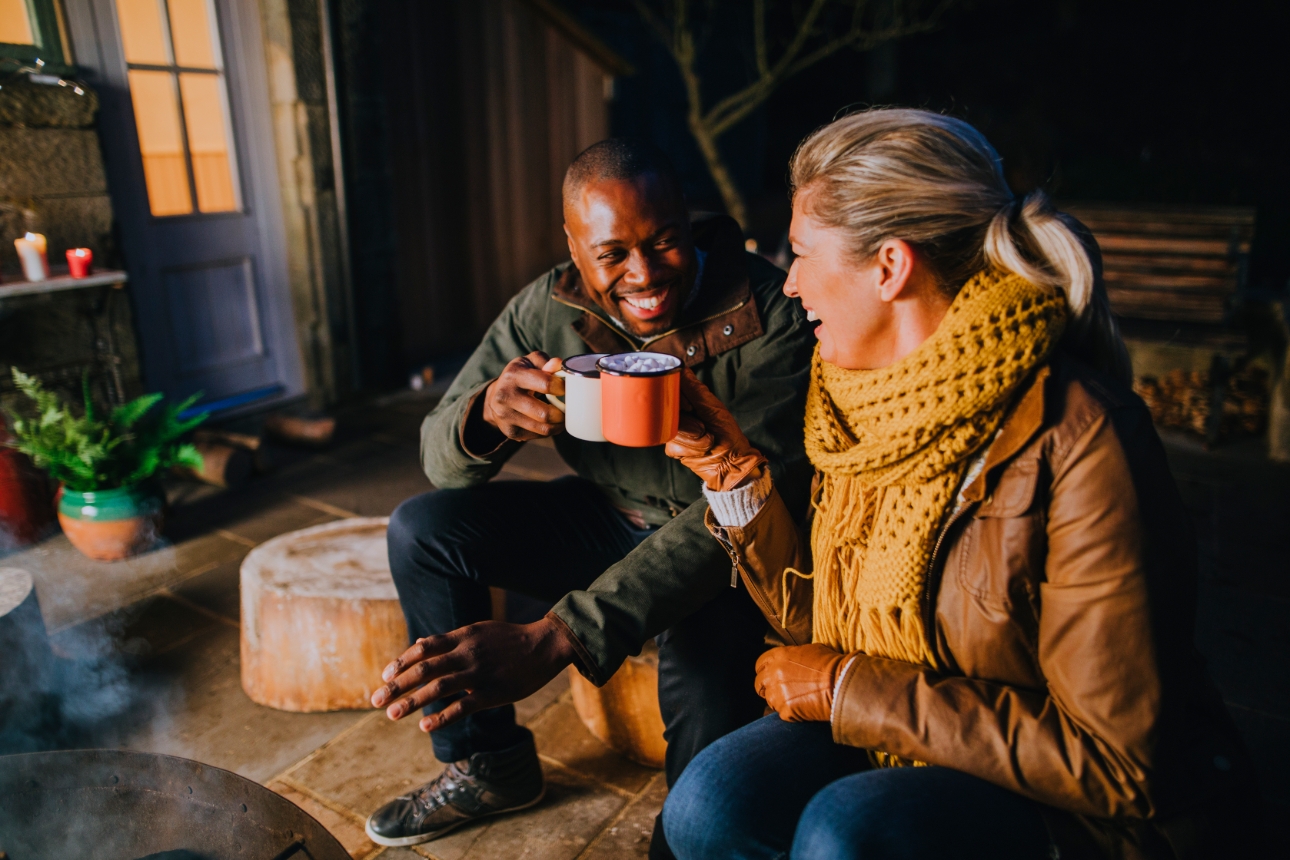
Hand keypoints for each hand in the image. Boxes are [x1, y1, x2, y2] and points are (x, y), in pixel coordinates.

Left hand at [371, 615, 577, 731]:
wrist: (544, 645)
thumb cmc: (509, 638)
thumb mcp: (477, 630)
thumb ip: (448, 639)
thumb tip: (418, 644)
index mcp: (462, 636)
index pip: (423, 648)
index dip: (400, 662)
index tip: (384, 676)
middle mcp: (466, 653)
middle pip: (423, 669)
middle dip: (396, 685)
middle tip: (375, 700)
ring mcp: (479, 674)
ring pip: (438, 687)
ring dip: (411, 702)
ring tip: (392, 715)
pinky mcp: (492, 693)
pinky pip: (462, 707)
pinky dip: (441, 717)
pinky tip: (425, 726)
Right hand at [480, 352, 565, 441]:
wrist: (495, 397)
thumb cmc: (520, 376)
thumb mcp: (530, 363)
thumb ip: (546, 362)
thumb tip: (558, 364)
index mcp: (513, 376)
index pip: (546, 384)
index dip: (562, 388)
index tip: (567, 388)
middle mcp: (506, 397)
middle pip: (545, 414)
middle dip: (563, 413)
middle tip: (568, 408)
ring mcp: (506, 416)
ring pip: (544, 428)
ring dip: (559, 424)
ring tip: (563, 416)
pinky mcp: (510, 432)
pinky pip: (539, 436)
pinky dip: (550, 430)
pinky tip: (550, 422)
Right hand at [665, 368, 767, 491]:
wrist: (731, 463)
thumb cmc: (727, 433)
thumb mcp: (713, 408)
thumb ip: (695, 390)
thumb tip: (681, 369)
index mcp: (688, 400)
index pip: (669, 389)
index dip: (675, 398)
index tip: (689, 407)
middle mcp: (678, 413)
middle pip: (666, 409)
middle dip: (687, 421)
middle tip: (703, 427)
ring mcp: (674, 430)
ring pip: (669, 428)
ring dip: (694, 437)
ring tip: (707, 439)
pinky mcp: (673, 447)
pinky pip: (673, 444)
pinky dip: (692, 448)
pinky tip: (702, 449)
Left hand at [755, 644, 847, 722]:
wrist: (841, 682)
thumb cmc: (830, 664)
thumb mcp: (810, 650)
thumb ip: (793, 656)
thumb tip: (792, 661)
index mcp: (778, 656)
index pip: (759, 665)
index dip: (765, 671)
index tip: (770, 676)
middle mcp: (773, 674)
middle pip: (759, 684)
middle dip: (767, 688)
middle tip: (781, 691)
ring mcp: (778, 693)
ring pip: (770, 701)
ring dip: (779, 701)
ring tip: (797, 699)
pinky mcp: (785, 710)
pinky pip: (783, 714)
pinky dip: (792, 713)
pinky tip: (804, 708)